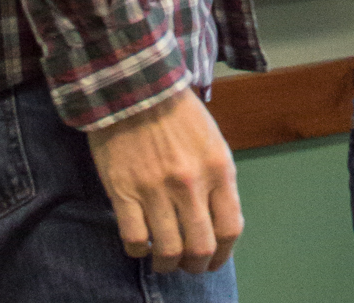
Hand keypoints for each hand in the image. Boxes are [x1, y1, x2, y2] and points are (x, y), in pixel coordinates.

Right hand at [87, 87, 241, 272]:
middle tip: (188, 264)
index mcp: (218, 168)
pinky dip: (139, 251)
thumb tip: (219, 223)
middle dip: (196, 265)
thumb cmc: (177, 114)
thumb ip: (218, 181)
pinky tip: (141, 243)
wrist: (136, 87)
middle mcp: (190, 183)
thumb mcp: (212, 141)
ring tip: (163, 259)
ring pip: (167, 251)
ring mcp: (156, 189)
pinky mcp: (124, 191)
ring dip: (167, 264)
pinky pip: (134, 240)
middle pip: (200, 248)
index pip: (230, 229)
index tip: (214, 259)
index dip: (223, 254)